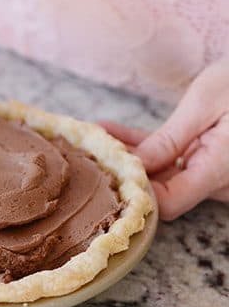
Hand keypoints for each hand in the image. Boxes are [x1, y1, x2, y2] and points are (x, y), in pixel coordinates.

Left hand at [101, 60, 228, 219]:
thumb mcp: (206, 102)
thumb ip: (168, 140)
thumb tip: (135, 168)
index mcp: (218, 172)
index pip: (166, 204)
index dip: (137, 194)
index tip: (110, 172)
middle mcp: (216, 183)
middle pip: (160, 193)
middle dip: (125, 175)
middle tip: (91, 155)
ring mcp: (212, 177)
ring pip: (162, 177)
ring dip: (130, 159)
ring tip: (94, 139)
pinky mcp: (207, 165)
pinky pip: (171, 163)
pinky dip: (146, 150)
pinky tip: (111, 133)